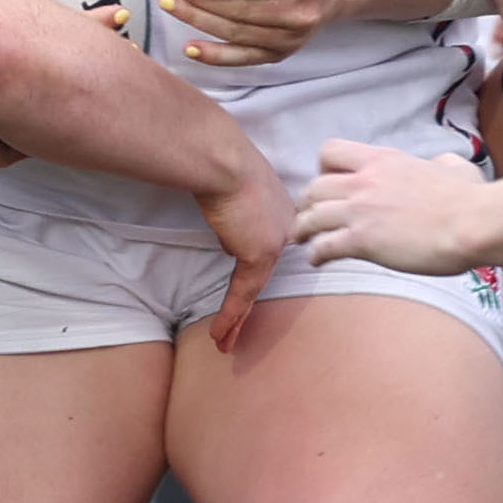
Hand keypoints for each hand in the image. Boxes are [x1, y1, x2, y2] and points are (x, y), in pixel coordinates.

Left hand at [160, 0, 353, 69]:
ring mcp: (294, 37)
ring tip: (171, 5)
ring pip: (236, 34)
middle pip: (240, 10)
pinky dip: (214, 56)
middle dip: (198, 1)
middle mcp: (303, 11)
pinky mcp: (283, 53)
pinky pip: (243, 58)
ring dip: (198, 21)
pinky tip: (190, 47)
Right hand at [199, 148, 291, 350]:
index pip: (268, 247)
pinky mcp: (260, 255)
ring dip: (237, 319)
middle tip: (238, 329)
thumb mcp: (234, 191)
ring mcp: (275, 243)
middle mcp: (284, 229)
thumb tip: (229, 239)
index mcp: (280, 211)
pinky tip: (218, 335)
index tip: (247, 284)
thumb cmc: (223, 163)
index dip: (254, 270)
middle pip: (265, 275)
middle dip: (248, 304)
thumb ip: (237, 217)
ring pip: (255, 290)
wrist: (224, 161)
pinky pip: (243, 295)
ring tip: (226, 341)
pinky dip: (230, 316)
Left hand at [291, 137, 498, 277]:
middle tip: (313, 217)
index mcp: (383, 160)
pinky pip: (323, 246)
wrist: (473, 222)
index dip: (324, 168)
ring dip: (304, 230)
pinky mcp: (362, 240)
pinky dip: (315, 254)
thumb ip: (441, 163)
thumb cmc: (470, 198)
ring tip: (304, 241)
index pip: (331, 151)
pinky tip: (318, 261)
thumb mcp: (455, 168)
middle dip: (309, 203)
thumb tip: (442, 165)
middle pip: (314, 187)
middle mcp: (364, 181)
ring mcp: (361, 210)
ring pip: (311, 216)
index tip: (331, 184)